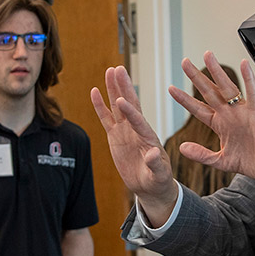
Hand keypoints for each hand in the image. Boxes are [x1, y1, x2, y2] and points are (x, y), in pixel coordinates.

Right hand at [90, 65, 178, 222]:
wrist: (150, 186)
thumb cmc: (158, 181)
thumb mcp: (159, 175)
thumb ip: (156, 164)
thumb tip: (153, 153)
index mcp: (149, 138)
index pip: (139, 122)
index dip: (131, 112)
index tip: (122, 101)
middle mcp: (137, 130)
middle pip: (130, 105)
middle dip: (124, 88)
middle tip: (119, 69)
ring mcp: (126, 131)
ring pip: (117, 107)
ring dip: (114, 89)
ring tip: (110, 71)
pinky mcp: (116, 136)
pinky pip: (106, 118)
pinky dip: (100, 106)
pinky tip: (95, 91)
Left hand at [169, 53, 254, 189]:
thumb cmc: (254, 163)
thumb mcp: (221, 161)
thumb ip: (202, 154)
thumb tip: (182, 147)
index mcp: (221, 125)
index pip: (199, 108)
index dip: (185, 99)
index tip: (171, 89)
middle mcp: (231, 115)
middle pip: (210, 92)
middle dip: (196, 77)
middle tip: (184, 62)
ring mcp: (243, 113)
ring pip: (227, 88)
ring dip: (217, 72)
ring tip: (207, 56)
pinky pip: (253, 93)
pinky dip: (249, 79)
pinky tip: (243, 65)